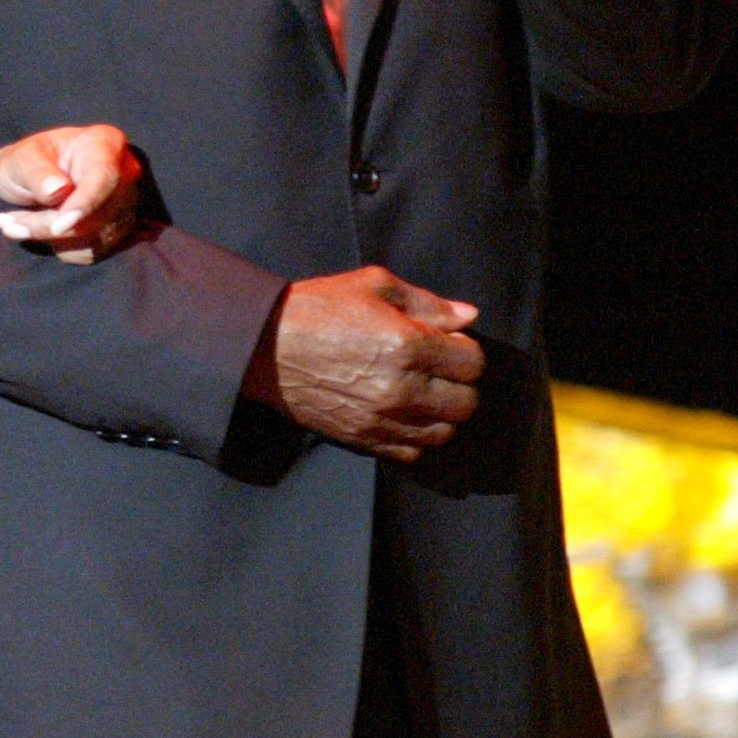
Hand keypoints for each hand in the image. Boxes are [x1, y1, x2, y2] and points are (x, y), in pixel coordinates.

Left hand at [0, 124, 146, 264]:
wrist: (27, 183)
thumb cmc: (26, 162)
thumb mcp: (21, 158)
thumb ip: (36, 171)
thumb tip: (57, 190)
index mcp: (106, 143)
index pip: (105, 177)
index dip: (85, 203)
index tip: (59, 226)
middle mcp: (125, 174)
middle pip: (98, 214)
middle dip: (51, 224)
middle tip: (8, 224)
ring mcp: (126, 206)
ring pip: (94, 238)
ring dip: (50, 239)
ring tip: (16, 225)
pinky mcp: (117, 233)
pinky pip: (91, 252)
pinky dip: (60, 249)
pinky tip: (39, 233)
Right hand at [243, 266, 483, 460]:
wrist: (265, 346)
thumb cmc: (317, 309)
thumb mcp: (374, 285)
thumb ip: (427, 302)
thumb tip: (468, 316)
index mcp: (408, 344)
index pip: (472, 362)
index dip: (464, 349)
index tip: (447, 343)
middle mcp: (401, 388)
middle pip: (466, 402)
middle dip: (458, 382)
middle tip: (437, 368)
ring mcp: (383, 419)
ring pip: (444, 432)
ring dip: (441, 413)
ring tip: (422, 392)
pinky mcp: (364, 440)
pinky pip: (413, 452)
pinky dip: (416, 436)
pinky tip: (402, 414)